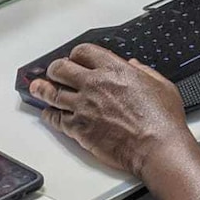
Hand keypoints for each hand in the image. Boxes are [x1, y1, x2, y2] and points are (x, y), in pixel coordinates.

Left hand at [29, 44, 193, 176]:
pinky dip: (49, 115)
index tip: (74, 58)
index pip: (83, 51)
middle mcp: (94, 84)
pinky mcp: (79, 128)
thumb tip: (134, 66)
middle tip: (52, 72)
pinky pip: (56, 119)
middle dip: (54, 69)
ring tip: (37, 88)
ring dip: (43, 90)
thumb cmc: (162, 120)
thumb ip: (144, 72)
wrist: (156, 148)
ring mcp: (84, 106)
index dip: (76, 54)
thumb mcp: (160, 85)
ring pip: (52, 93)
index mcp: (113, 69)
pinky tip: (48, 114)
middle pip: (61, 69)